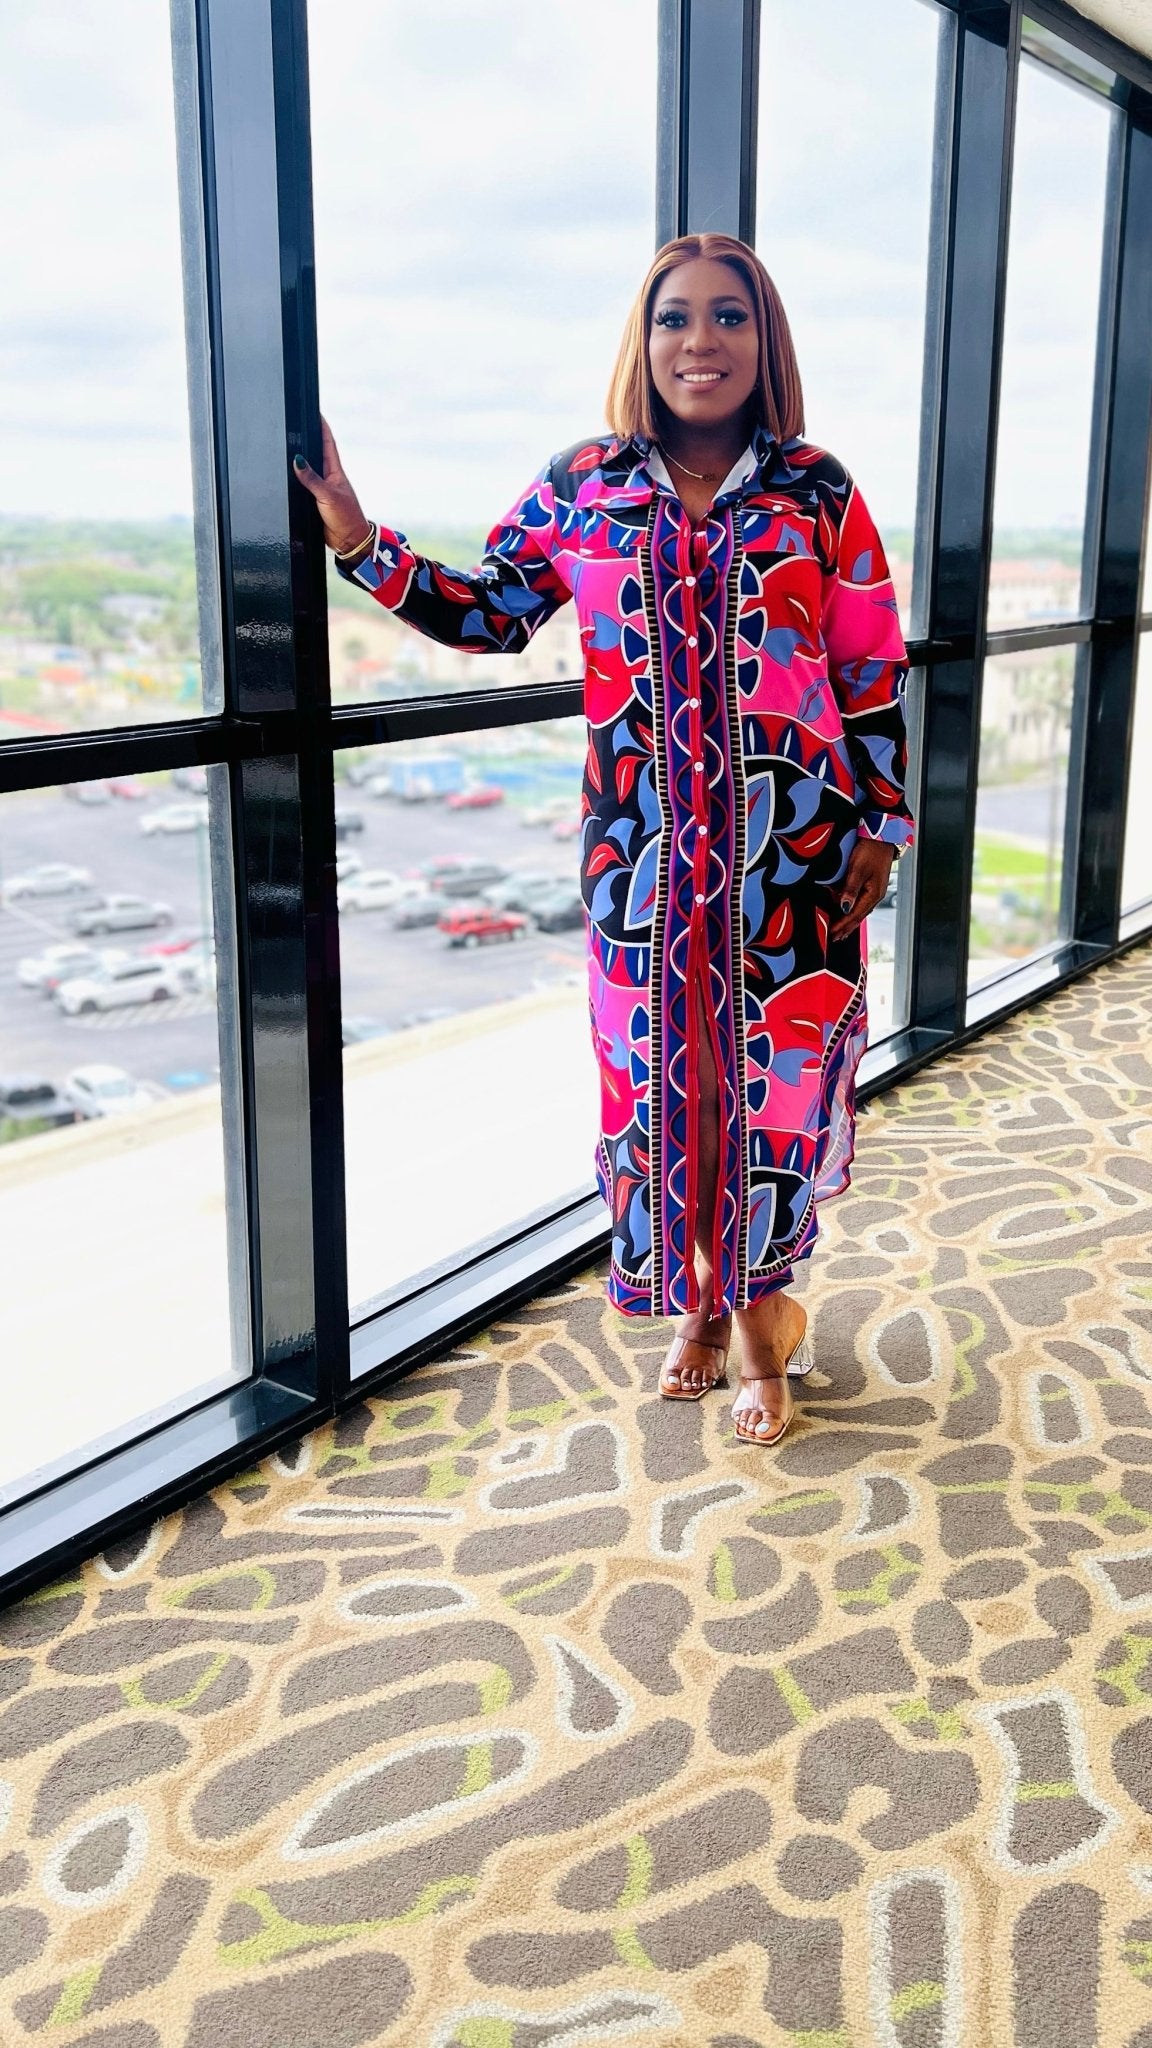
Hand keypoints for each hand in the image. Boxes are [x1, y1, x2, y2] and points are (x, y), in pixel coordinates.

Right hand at [291, 415, 371, 554]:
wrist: (349, 541)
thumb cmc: (345, 517)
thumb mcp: (327, 496)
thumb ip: (311, 479)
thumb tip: (297, 460)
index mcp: (335, 471)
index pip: (327, 442)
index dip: (321, 426)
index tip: (315, 411)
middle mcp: (328, 477)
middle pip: (315, 452)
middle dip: (308, 438)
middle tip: (298, 422)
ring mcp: (321, 489)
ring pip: (308, 469)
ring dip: (301, 458)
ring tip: (290, 442)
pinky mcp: (315, 501)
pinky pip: (303, 485)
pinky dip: (296, 479)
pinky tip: (289, 475)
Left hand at [829, 839, 894, 941]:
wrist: (882, 838)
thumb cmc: (870, 852)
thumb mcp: (858, 870)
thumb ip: (850, 890)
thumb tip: (844, 908)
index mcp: (873, 894)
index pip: (854, 915)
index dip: (842, 925)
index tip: (832, 932)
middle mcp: (875, 896)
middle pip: (858, 916)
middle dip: (846, 928)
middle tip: (835, 937)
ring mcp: (875, 891)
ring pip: (860, 911)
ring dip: (850, 921)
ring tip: (841, 930)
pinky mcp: (872, 885)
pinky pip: (861, 903)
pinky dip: (853, 910)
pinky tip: (848, 911)